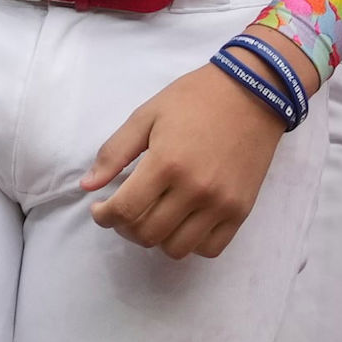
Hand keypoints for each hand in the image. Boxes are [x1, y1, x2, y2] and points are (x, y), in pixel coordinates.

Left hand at [84, 61, 285, 256]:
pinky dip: (190, 244)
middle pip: (147, 234)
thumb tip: (87, 186)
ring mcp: (221, 203)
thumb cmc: (195, 99)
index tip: (101, 208)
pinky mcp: (241, 210)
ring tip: (154, 217)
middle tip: (125, 211)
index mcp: (167, 163)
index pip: (124, 211)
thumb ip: (114, 152)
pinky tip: (183, 223)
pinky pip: (210, 249)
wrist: (254, 92)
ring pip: (176, 248)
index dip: (103, 217)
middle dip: (125, 228)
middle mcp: (195, 189)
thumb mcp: (147, 115)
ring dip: (156, 239)